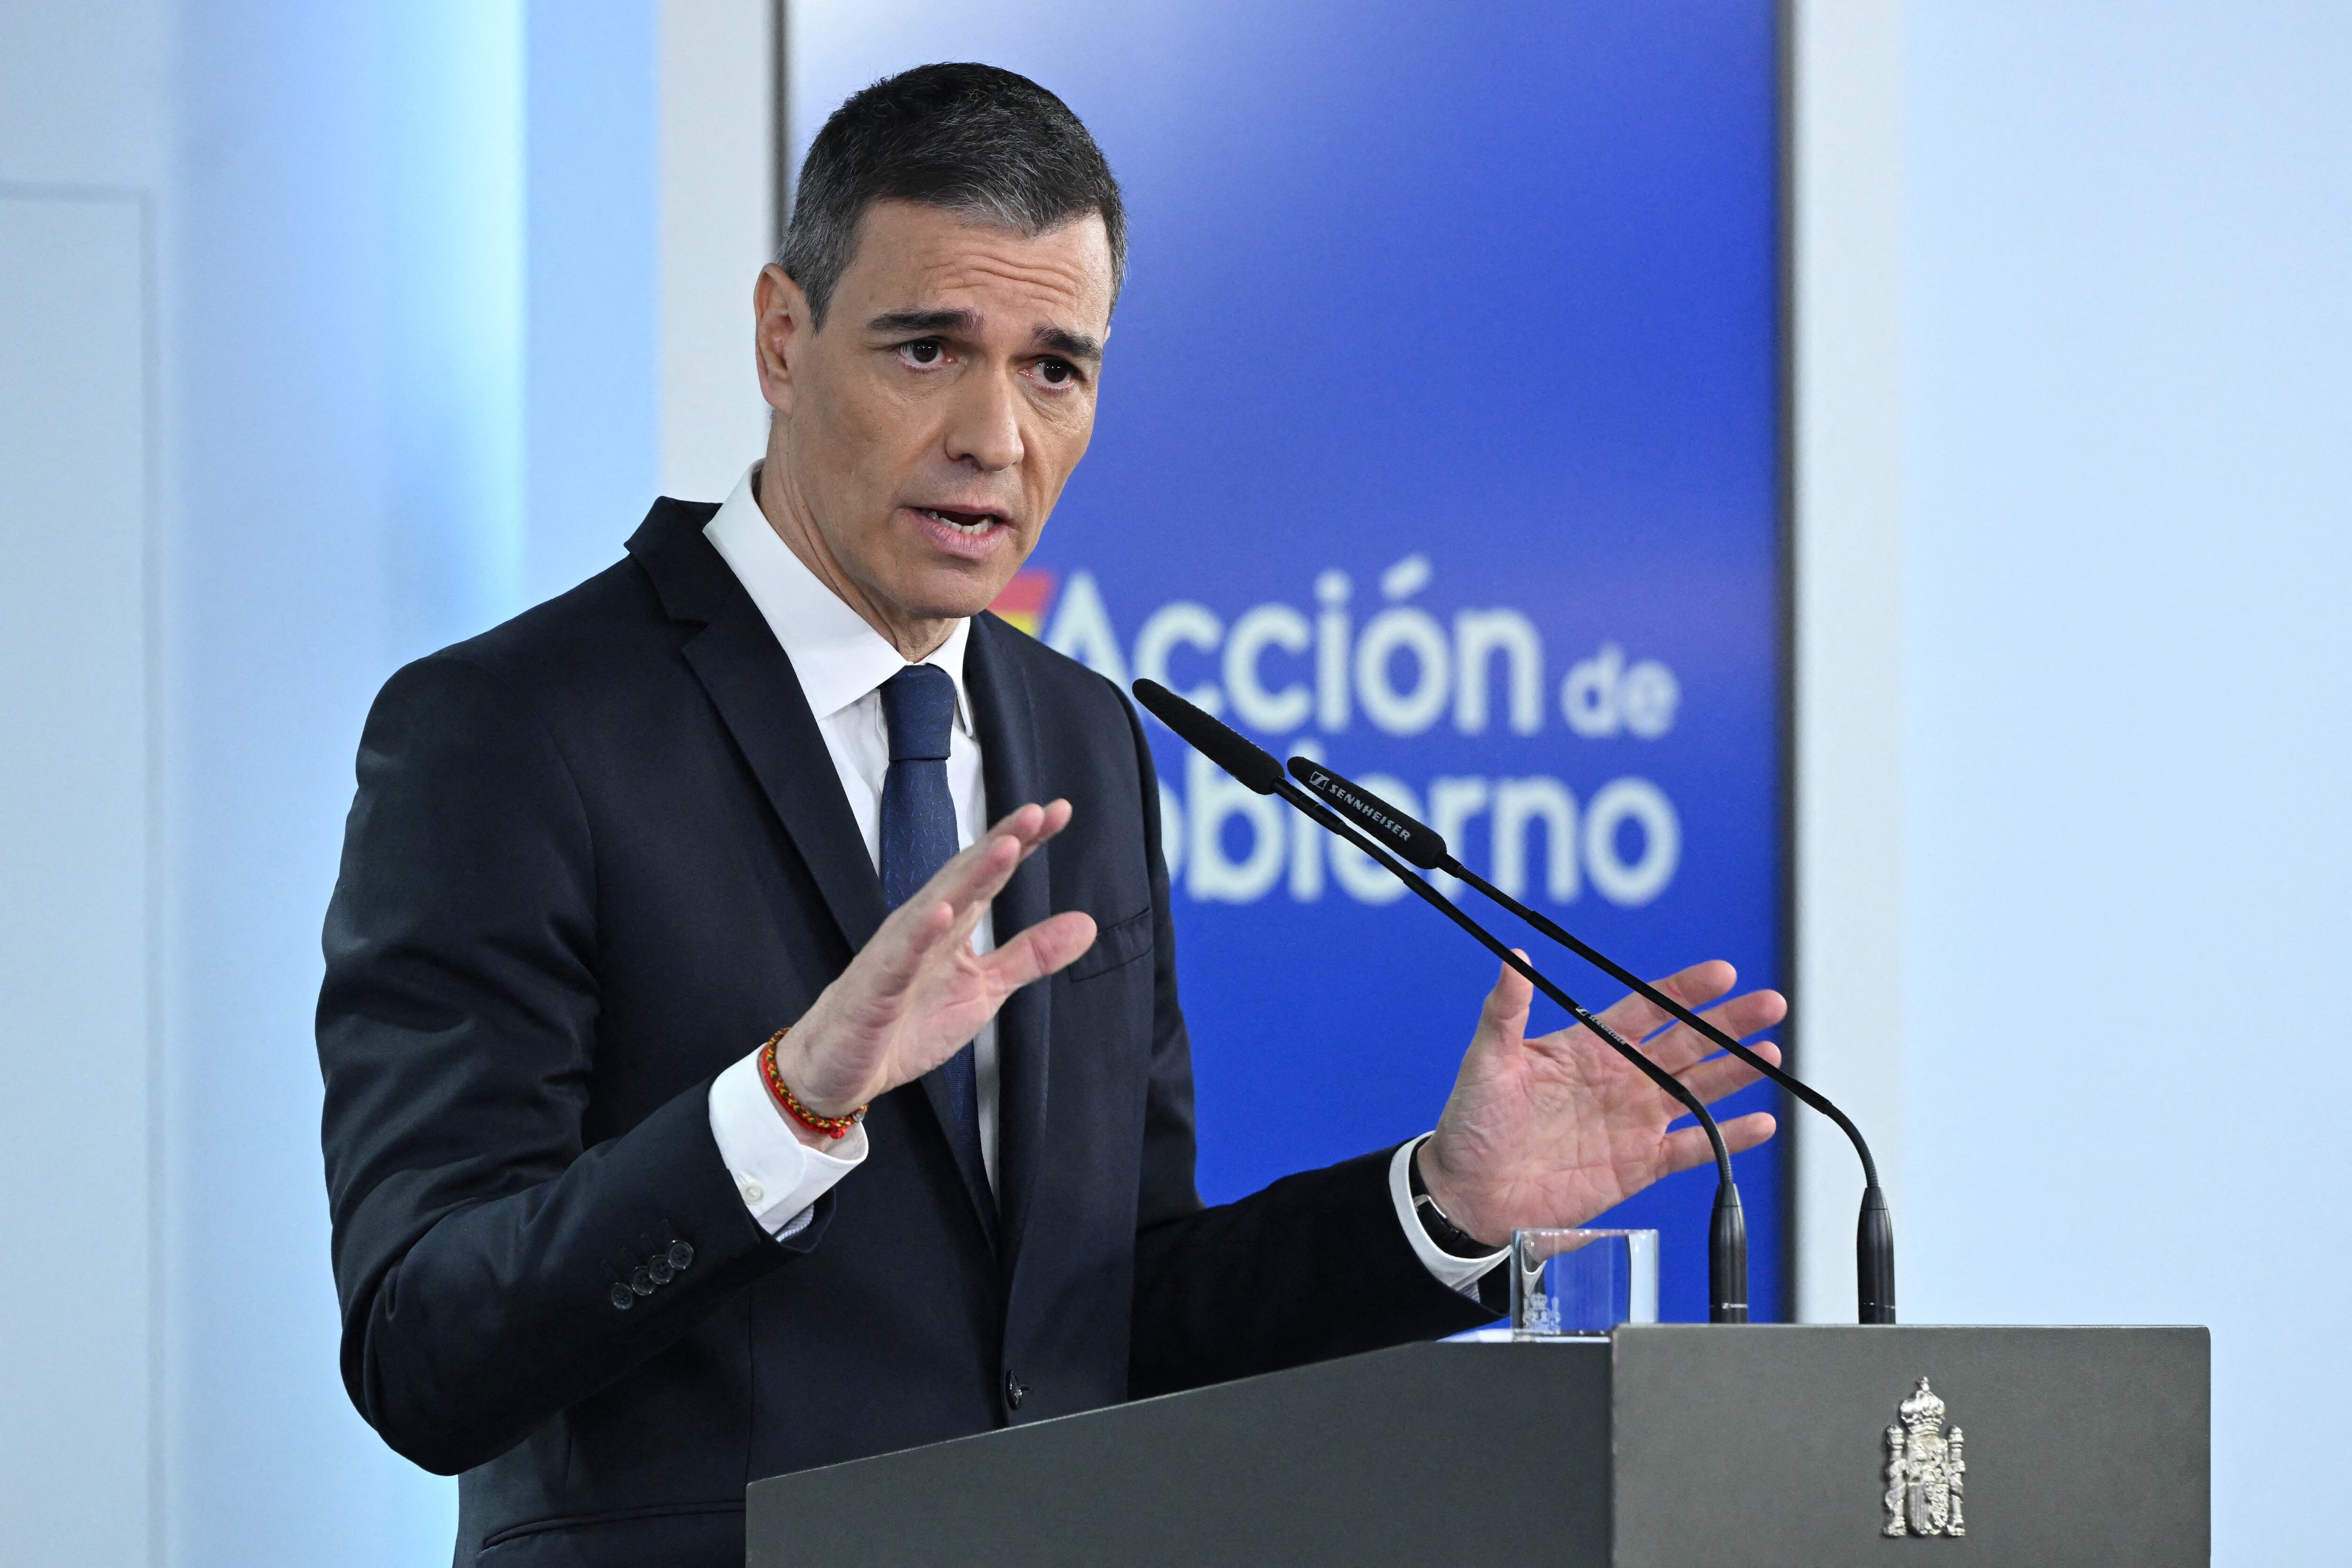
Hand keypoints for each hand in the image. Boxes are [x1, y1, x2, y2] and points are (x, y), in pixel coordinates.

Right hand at [771, 801, 1097, 1132]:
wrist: (842, 1069)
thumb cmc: (906, 1022)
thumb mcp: (985, 989)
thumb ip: (1032, 955)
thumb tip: (1088, 923)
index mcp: (953, 925)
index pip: (992, 875)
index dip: (1025, 842)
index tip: (1060, 811)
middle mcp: (926, 927)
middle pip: (967, 875)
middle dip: (1002, 842)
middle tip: (1038, 812)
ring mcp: (899, 953)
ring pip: (938, 904)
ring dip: (971, 875)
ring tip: (1007, 847)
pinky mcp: (877, 987)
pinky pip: (901, 957)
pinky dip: (921, 933)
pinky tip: (943, 912)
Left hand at [1416, 958, 1784, 1245]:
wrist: (1467, 1193)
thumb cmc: (1472, 1124)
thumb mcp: (1487, 1060)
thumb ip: (1505, 1010)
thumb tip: (1513, 957)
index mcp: (1589, 1047)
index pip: (1648, 1008)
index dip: (1685, 991)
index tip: (1722, 973)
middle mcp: (1619, 1080)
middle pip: (1687, 1043)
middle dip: (1728, 1024)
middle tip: (1769, 1004)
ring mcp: (1633, 1122)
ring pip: (1697, 1090)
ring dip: (1735, 1073)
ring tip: (1771, 1054)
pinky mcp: (1638, 1165)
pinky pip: (1691, 1148)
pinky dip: (1727, 1138)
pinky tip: (1759, 1123)